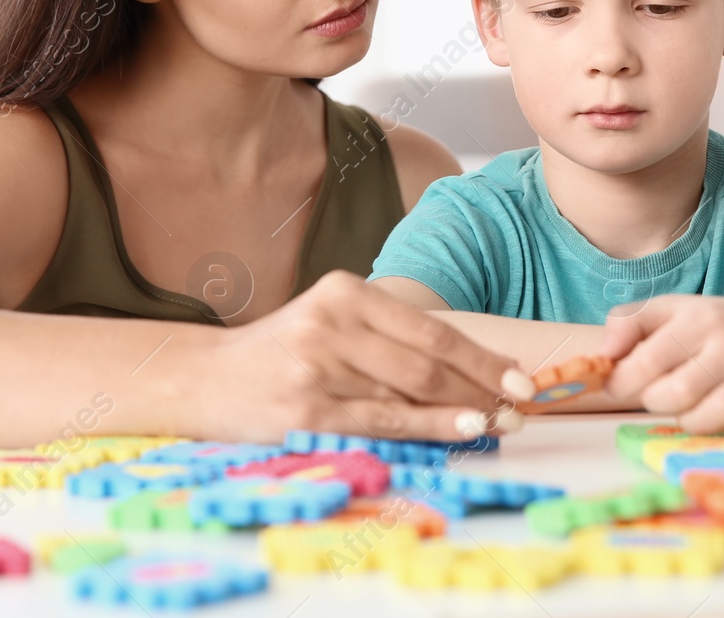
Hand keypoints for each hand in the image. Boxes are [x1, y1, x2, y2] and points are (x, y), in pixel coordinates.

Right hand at [199, 271, 528, 442]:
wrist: (203, 378)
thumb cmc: (281, 353)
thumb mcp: (332, 323)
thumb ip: (389, 338)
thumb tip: (470, 372)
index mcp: (345, 292)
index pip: (430, 330)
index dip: (482, 356)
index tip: (521, 377)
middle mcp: (332, 323)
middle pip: (428, 362)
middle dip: (483, 388)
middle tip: (521, 408)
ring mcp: (317, 368)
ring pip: (410, 393)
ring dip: (464, 412)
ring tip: (500, 424)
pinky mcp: (305, 411)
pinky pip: (382, 422)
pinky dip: (428, 428)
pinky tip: (460, 431)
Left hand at [600, 295, 723, 436]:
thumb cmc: (719, 326)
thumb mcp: (672, 309)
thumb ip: (628, 322)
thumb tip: (602, 355)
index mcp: (698, 319)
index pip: (648, 360)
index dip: (623, 381)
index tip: (618, 386)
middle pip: (676, 394)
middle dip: (657, 402)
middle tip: (661, 394)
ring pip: (711, 418)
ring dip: (691, 421)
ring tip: (692, 407)